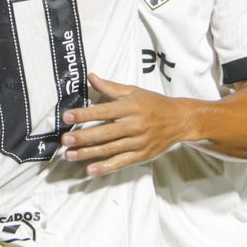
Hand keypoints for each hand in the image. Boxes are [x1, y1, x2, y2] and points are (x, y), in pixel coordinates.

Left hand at [59, 74, 193, 176]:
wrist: (180, 120)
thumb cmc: (154, 104)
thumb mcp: (133, 91)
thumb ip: (110, 87)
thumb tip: (91, 77)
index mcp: (130, 107)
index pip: (103, 111)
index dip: (84, 114)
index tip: (67, 116)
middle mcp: (133, 125)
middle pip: (104, 132)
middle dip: (83, 136)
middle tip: (65, 139)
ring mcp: (138, 142)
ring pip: (110, 149)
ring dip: (88, 153)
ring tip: (69, 155)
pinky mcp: (141, 155)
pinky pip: (121, 162)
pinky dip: (106, 167)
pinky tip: (90, 170)